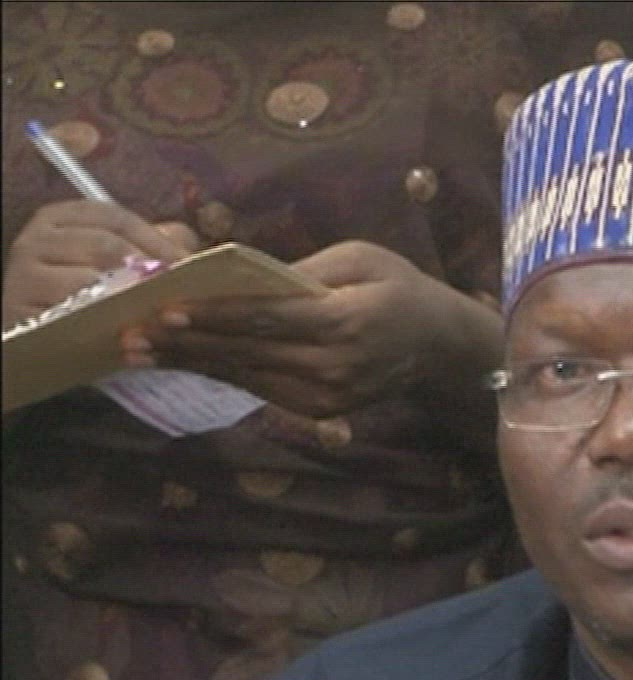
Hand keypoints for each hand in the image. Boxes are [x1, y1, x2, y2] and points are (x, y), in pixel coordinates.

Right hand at [2, 199, 195, 326]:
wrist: (34, 338)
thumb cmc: (83, 295)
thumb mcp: (114, 263)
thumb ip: (150, 246)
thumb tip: (189, 247)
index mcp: (60, 218)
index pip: (114, 217)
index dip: (156, 239)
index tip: (187, 264)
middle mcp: (35, 239)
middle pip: (105, 246)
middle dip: (148, 270)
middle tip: (178, 293)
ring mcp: (22, 275)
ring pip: (88, 281)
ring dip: (130, 301)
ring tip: (160, 316)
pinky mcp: (18, 311)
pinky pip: (68, 317)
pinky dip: (105, 329)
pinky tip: (132, 340)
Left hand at [127, 240, 474, 417]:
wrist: (440, 346)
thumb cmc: (399, 288)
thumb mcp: (360, 258)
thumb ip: (302, 271)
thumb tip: (239, 278)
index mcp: (347, 320)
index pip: (268, 318)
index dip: (215, 315)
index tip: (166, 309)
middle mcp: (336, 364)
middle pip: (248, 352)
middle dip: (186, 343)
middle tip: (133, 334)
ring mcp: (329, 395)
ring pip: (248, 377)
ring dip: (193, 364)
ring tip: (143, 352)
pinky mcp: (323, 410)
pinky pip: (263, 390)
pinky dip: (223, 375)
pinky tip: (187, 362)